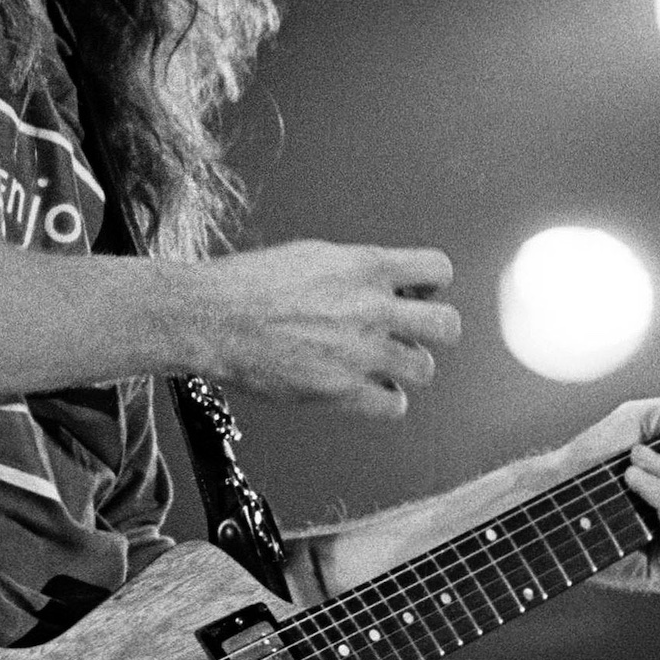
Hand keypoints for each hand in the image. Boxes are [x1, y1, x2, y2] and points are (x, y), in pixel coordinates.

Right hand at [189, 240, 462, 419]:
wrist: (212, 318)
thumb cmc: (250, 284)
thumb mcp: (313, 255)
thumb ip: (357, 269)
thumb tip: (384, 281)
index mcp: (365, 266)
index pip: (439, 270)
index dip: (432, 283)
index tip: (417, 292)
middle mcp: (371, 309)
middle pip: (447, 326)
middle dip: (433, 329)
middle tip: (411, 332)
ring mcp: (359, 352)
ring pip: (424, 368)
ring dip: (406, 365)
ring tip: (379, 361)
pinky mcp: (341, 390)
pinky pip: (394, 404)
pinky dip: (384, 398)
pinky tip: (364, 387)